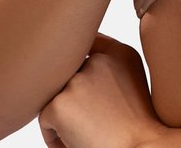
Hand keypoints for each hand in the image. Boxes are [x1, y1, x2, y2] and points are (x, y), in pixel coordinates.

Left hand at [38, 34, 167, 147]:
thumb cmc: (136, 125)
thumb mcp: (133, 81)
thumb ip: (110, 62)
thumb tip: (79, 59)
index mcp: (118, 52)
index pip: (87, 43)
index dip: (81, 64)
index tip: (90, 89)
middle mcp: (97, 61)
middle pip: (68, 72)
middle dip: (73, 94)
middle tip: (91, 118)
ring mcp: (77, 81)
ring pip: (54, 95)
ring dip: (64, 115)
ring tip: (86, 132)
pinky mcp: (59, 105)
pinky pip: (45, 119)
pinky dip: (55, 137)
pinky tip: (76, 143)